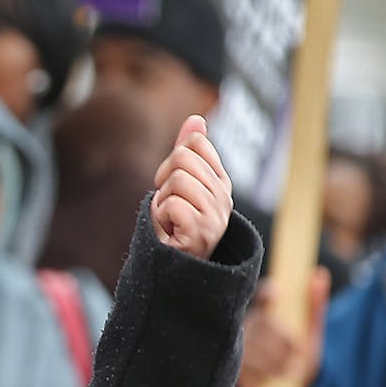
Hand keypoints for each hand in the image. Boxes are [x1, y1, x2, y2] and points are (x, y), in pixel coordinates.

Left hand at [150, 115, 233, 258]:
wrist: (170, 268)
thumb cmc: (173, 227)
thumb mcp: (179, 184)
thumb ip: (188, 152)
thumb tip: (196, 118)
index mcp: (220, 183)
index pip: (196, 144)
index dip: (173, 160)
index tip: (172, 185)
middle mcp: (224, 198)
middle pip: (183, 158)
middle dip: (164, 181)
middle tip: (169, 206)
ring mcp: (216, 216)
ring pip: (177, 180)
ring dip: (162, 201)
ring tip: (170, 221)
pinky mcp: (203, 232)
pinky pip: (171, 205)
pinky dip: (161, 218)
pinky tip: (171, 232)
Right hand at [235, 268, 329, 386]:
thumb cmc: (300, 355)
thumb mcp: (310, 331)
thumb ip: (314, 305)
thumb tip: (319, 273)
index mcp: (262, 313)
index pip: (260, 295)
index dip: (267, 292)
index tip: (279, 292)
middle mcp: (245, 328)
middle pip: (261, 324)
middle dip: (282, 339)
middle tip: (298, 351)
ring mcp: (236, 349)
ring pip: (255, 347)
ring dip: (277, 358)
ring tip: (293, 367)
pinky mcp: (234, 372)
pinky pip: (249, 370)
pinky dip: (268, 374)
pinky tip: (278, 377)